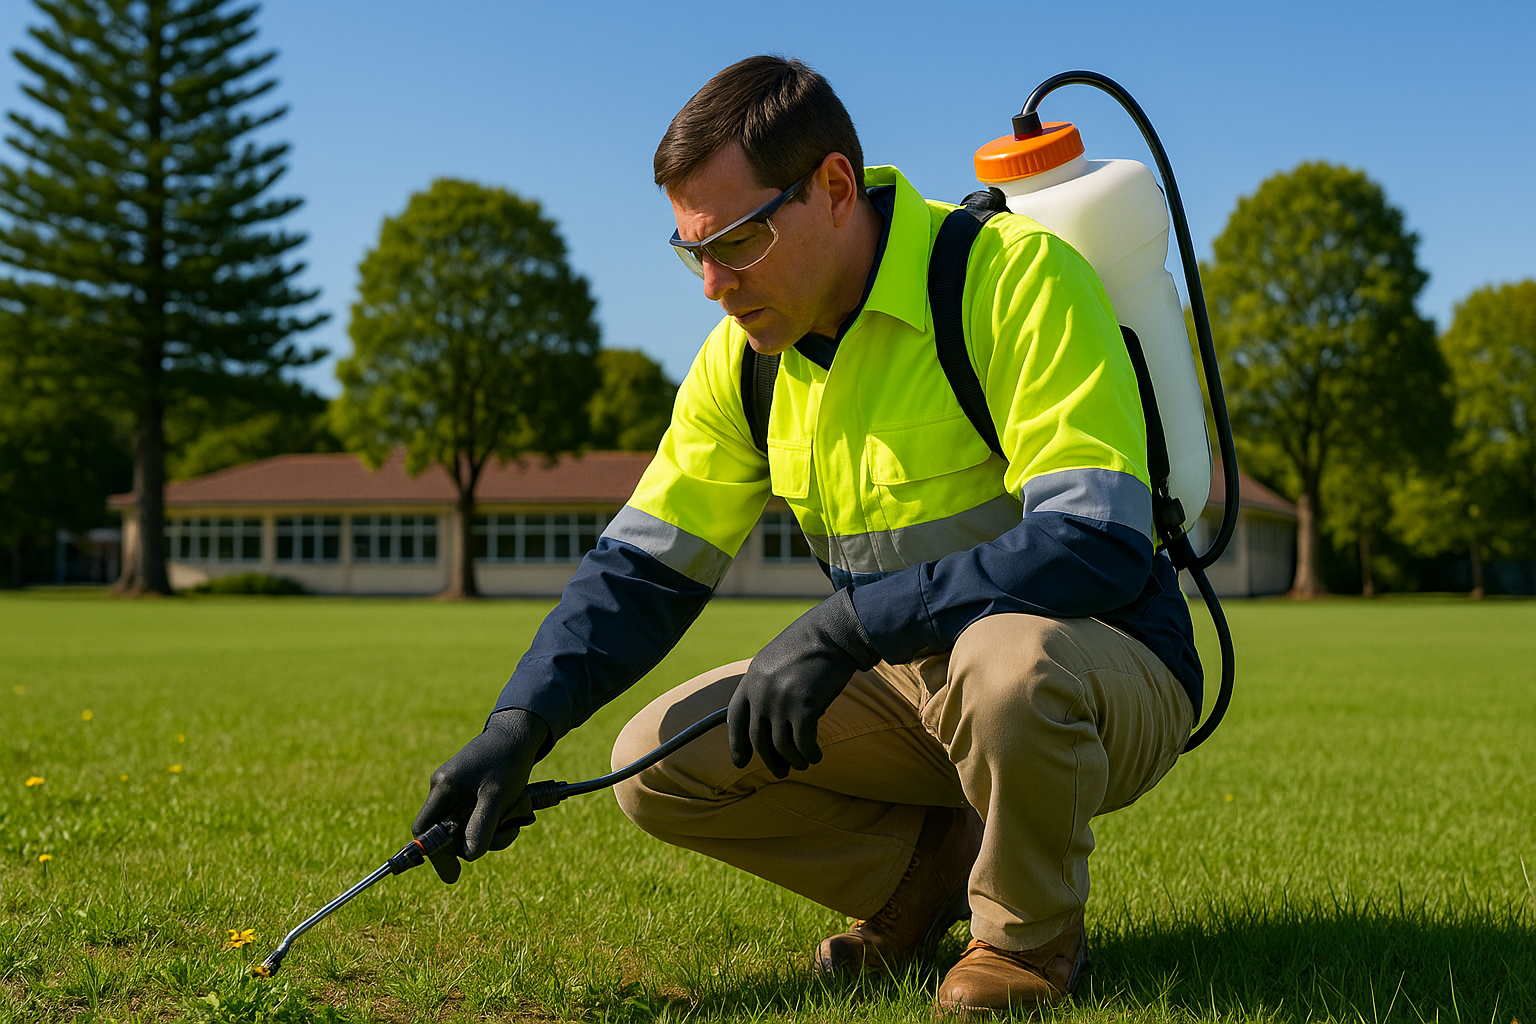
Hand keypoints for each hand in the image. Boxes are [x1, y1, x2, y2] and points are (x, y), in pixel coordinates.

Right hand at [412, 708, 550, 882]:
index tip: (453, 873)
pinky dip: (495, 819)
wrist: (520, 734)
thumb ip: (481, 826)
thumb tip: (468, 857)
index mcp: (443, 787)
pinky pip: (476, 815)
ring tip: (518, 814)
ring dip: (493, 829)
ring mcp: (456, 789)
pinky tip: (515, 810)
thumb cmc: (507, 762)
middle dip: (477, 839)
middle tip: (507, 832)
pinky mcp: (470, 790)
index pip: (423, 829)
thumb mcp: (497, 797)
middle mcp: (444, 788)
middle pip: (448, 832)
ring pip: (466, 826)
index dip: (435, 855)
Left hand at [728, 589, 878, 778]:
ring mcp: (781, 701)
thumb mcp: (776, 661)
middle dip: (770, 760)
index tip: (739, 762)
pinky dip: (810, 754)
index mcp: (751, 679)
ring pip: (782, 746)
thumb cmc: (811, 646)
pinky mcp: (804, 708)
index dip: (736, 743)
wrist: (835, 632)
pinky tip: (817, 756)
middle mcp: (761, 693)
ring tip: (804, 764)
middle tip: (780, 772)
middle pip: (759, 738)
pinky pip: (804, 743)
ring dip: (794, 760)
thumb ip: (766, 687)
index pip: (735, 718)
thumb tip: (770, 721)